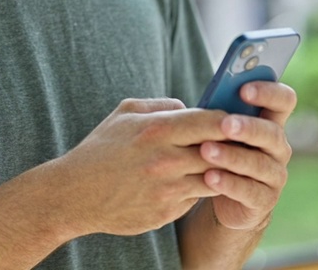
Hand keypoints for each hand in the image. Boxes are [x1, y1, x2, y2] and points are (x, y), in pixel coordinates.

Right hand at [47, 98, 227, 236]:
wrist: (76, 194)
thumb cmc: (101, 149)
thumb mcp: (125, 113)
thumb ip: (162, 105)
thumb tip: (190, 107)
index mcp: (158, 130)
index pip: (213, 121)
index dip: (232, 120)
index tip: (238, 120)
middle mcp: (167, 160)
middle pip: (222, 151)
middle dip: (234, 146)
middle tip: (242, 142)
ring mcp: (168, 190)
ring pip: (215, 178)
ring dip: (222, 171)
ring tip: (225, 163)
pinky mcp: (167, 213)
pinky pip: (196, 198)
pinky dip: (199, 189)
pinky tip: (195, 182)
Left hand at [197, 82, 296, 230]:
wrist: (222, 195)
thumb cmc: (221, 149)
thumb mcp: (221, 129)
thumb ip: (222, 111)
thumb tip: (211, 95)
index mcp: (271, 122)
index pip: (284, 100)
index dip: (269, 92)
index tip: (244, 89)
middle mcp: (279, 147)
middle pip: (271, 133)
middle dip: (248, 128)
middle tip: (225, 125)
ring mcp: (275, 175)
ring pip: (258, 164)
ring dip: (232, 156)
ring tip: (206, 151)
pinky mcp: (265, 201)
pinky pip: (249, 191)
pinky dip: (228, 184)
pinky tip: (209, 177)